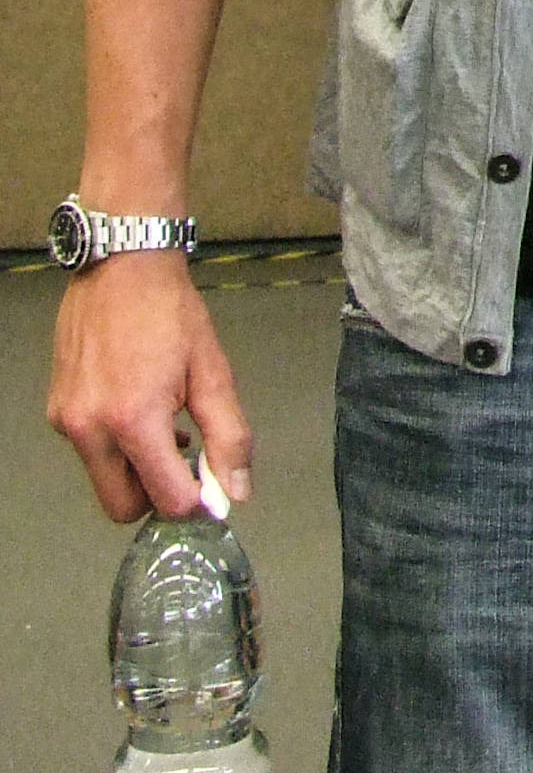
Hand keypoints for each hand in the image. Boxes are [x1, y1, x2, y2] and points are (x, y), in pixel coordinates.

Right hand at [48, 253, 253, 523]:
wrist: (122, 266)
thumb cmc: (170, 312)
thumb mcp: (212, 371)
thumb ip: (228, 435)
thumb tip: (235, 491)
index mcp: (132, 419)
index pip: (166, 500)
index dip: (197, 502)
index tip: (214, 487)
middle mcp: (89, 428)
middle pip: (123, 506)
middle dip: (158, 496)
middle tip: (187, 463)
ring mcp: (67, 420)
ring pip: (104, 480)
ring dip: (138, 470)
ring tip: (169, 429)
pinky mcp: (57, 410)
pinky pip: (89, 452)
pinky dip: (117, 448)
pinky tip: (142, 412)